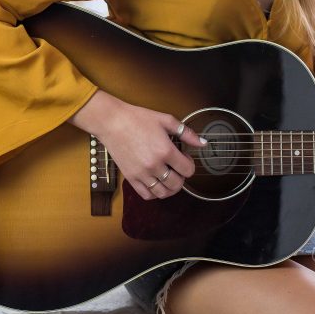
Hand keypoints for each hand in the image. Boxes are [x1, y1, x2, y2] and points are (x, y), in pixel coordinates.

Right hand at [69, 89, 202, 199]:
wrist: (112, 122)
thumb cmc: (137, 118)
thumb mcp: (165, 120)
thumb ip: (186, 133)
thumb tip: (203, 143)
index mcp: (165, 151)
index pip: (188, 170)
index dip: (190, 164)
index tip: (184, 157)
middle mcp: (154, 165)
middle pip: (177, 184)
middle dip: (182, 177)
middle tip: (177, 168)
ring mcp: (142, 174)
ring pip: (163, 193)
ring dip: (170, 188)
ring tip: (168, 177)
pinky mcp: (130, 177)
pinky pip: (146, 195)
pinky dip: (154, 193)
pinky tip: (156, 183)